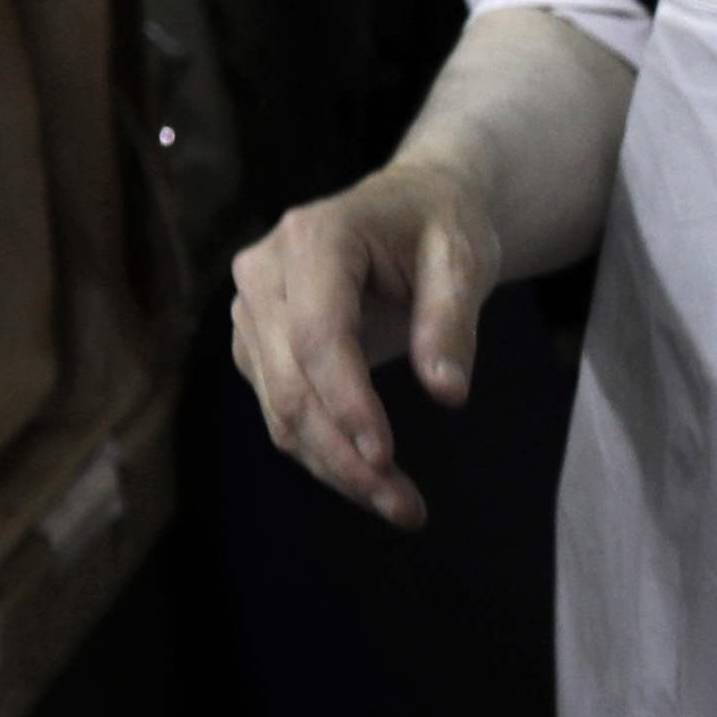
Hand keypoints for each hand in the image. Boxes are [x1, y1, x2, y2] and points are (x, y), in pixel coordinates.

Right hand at [226, 156, 495, 528]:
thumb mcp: (464, 260)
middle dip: (345, 454)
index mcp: (313, 239)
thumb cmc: (440, 226)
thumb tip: (448, 394)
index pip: (317, 335)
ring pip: (280, 408)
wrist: (410, 207)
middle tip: (407, 509)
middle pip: (292, 383)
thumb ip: (452, 322)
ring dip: (335, 466)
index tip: (387, 457)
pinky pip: (282, 410)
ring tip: (402, 508)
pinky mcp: (257, 344)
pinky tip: (372, 483)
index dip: (348, 401)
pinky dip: (324, 452)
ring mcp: (252, 310)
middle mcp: (264, 273)